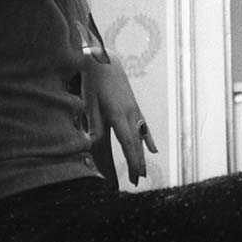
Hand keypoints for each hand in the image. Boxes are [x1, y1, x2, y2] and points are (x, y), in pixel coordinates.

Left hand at [83, 58, 156, 185]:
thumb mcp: (88, 102)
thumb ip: (93, 123)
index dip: (132, 160)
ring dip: (141, 155)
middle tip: (139, 180)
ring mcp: (134, 110)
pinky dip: (148, 139)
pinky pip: (142, 127)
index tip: (135, 175)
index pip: (127, 142)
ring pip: (140, 137)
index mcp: (117, 114)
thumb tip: (92, 144)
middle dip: (137, 163)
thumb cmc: (93, 81)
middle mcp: (129, 114)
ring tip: (142, 171)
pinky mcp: (134, 107)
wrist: (104, 60)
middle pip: (135, 143)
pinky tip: (153, 150)